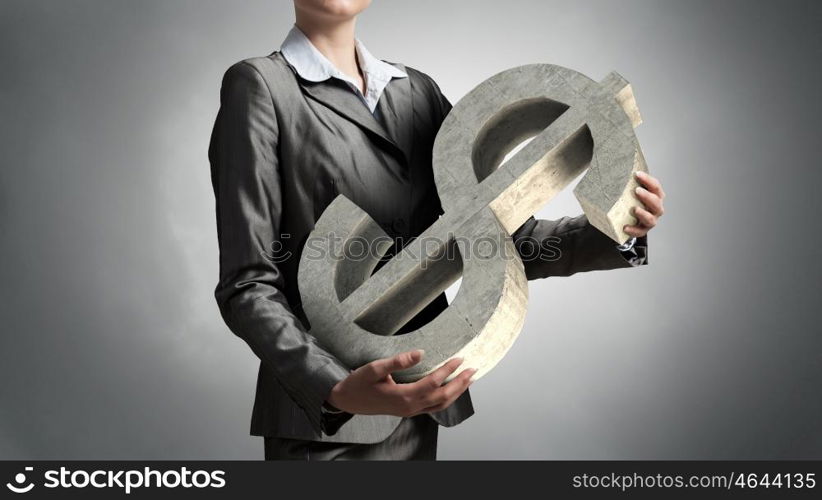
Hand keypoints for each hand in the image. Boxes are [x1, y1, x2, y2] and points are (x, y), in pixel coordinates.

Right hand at [326, 349, 475, 416]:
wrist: (346, 400)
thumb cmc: (358, 384)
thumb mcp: (374, 368)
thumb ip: (398, 361)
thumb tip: (420, 353)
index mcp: (403, 396)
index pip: (433, 383)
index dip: (448, 370)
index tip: (460, 358)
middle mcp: (410, 406)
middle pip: (442, 397)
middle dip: (460, 383)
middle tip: (473, 369)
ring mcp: (409, 411)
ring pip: (440, 405)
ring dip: (457, 392)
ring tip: (469, 380)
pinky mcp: (407, 410)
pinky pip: (432, 407)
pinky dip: (446, 399)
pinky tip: (450, 391)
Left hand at [625, 171, 665, 237]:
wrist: (629, 218)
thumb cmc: (631, 201)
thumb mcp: (630, 190)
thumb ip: (626, 182)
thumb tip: (608, 170)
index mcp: (655, 196)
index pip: (655, 186)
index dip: (648, 180)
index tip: (637, 174)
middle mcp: (656, 208)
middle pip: (656, 202)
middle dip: (647, 196)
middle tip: (637, 190)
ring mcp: (651, 220)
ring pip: (651, 219)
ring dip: (644, 214)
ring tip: (634, 209)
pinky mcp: (643, 230)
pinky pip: (640, 232)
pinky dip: (634, 230)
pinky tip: (625, 227)